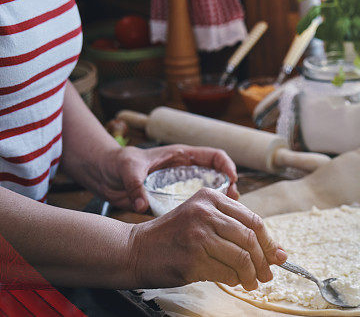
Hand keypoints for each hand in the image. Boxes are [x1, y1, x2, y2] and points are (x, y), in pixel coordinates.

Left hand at [98, 145, 238, 212]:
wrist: (103, 175)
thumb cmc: (117, 164)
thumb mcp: (128, 169)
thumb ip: (136, 186)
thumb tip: (142, 205)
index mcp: (181, 156)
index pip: (214, 156)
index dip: (227, 166)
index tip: (232, 179)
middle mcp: (185, 171)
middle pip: (217, 177)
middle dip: (228, 188)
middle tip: (233, 202)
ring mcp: (180, 187)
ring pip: (208, 194)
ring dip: (220, 204)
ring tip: (227, 217)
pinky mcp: (171, 201)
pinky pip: (192, 208)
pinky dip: (202, 216)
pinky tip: (206, 227)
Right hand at [126, 188, 286, 288]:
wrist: (135, 250)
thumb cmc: (173, 236)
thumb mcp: (201, 218)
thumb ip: (234, 228)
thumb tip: (276, 251)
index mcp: (211, 198)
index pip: (252, 220)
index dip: (269, 241)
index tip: (279, 255)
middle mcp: (205, 213)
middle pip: (249, 238)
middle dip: (264, 260)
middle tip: (269, 274)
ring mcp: (198, 236)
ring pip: (240, 257)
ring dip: (252, 274)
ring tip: (254, 282)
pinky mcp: (192, 259)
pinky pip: (225, 273)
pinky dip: (235, 280)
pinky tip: (236, 282)